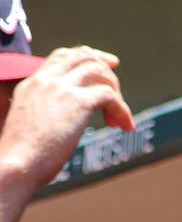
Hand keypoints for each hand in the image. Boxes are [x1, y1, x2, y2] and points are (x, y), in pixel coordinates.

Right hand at [0, 46, 134, 188]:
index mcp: (31, 85)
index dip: (86, 57)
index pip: (61, 57)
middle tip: (118, 82)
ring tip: (119, 120)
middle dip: (105, 65)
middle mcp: (45, 81)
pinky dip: (123, 110)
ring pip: (100, 72)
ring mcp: (61, 88)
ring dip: (116, 93)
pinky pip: (111, 96)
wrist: (17, 166)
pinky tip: (125, 127)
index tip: (105, 65)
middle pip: (83, 56)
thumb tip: (70, 122)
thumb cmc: (23, 159)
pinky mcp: (78, 102)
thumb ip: (49, 113)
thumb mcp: (32, 126)